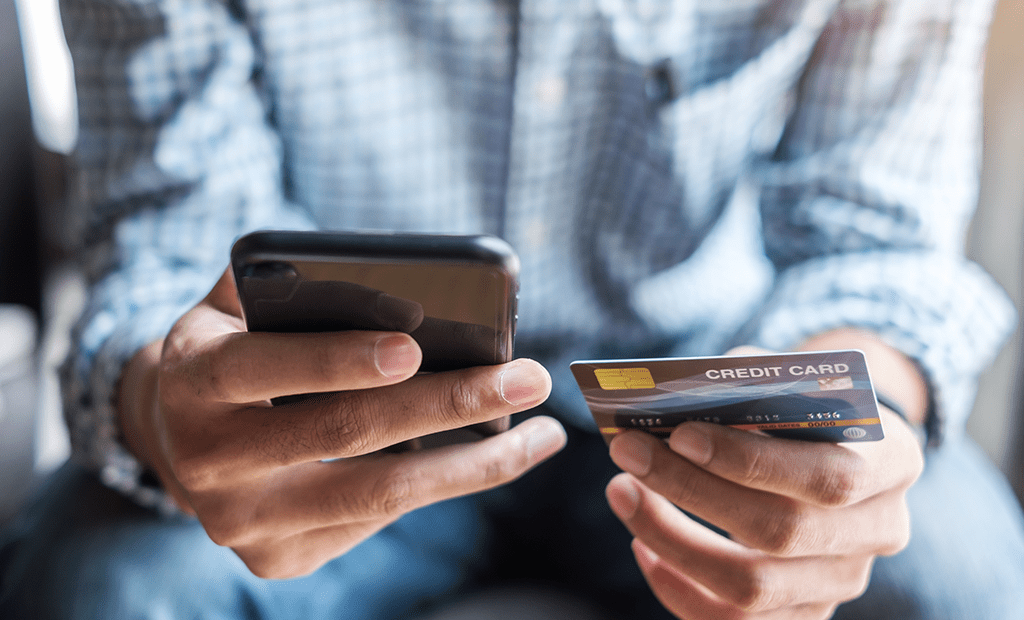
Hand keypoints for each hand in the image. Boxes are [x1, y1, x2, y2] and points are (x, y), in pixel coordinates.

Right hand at [118, 268, 565, 578]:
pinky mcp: (279, 558)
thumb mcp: (233, 308)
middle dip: (446, 403)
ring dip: (472, 463)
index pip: (263, 366)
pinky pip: (378, 518)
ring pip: (378, 494)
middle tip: (525, 378)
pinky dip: (443, 485)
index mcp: (193, 383)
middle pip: (342, 434)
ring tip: (539, 432)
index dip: (338, 358)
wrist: (175, 438)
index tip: (414, 346)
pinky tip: (491, 456)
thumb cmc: (229, 354)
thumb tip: (379, 273)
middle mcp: (208, 462)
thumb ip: (282, 282)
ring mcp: (243, 522)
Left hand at [605, 403, 923, 617]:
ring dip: (669, 539)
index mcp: (893, 462)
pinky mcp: (804, 613)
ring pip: (750, 589)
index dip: (749, 462)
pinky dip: (675, 586)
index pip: (825, 477)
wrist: (835, 444)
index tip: (679, 434)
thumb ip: (745, 385)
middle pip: (779, 532)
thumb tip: (672, 402)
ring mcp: (843, 582)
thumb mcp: (789, 377)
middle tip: (628, 454)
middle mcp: (879, 531)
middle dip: (691, 491)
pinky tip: (642, 545)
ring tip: (622, 491)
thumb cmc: (801, 402)